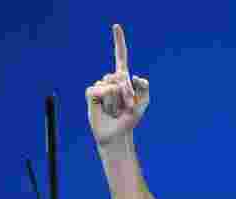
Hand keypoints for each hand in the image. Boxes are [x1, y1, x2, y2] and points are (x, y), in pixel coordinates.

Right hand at [86, 24, 149, 146]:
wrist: (117, 134)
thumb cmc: (130, 119)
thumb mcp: (143, 103)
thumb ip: (145, 88)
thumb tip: (133, 76)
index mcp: (124, 79)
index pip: (120, 57)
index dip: (119, 41)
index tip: (116, 26)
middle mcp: (110, 79)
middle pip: (121, 76)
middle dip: (128, 93)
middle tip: (128, 107)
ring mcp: (100, 85)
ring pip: (111, 84)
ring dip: (118, 99)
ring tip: (116, 109)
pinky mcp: (90, 93)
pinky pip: (100, 89)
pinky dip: (106, 98)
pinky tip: (106, 108)